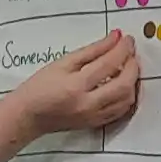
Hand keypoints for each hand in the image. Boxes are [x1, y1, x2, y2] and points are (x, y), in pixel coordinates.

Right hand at [0, 30, 139, 159]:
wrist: (27, 116)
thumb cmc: (39, 87)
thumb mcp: (62, 63)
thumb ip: (92, 50)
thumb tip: (115, 37)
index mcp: (76, 85)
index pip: (109, 63)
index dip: (122, 49)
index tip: (127, 39)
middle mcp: (88, 104)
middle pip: (124, 84)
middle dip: (133, 66)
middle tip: (130, 53)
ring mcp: (93, 116)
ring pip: (127, 100)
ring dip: (132, 82)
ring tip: (127, 68)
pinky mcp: (96, 123)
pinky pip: (120, 111)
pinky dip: (126, 96)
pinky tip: (122, 85)